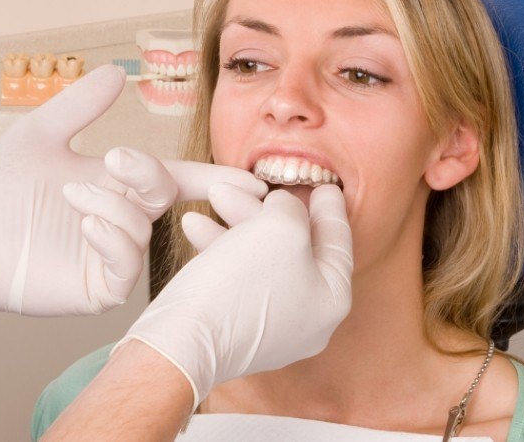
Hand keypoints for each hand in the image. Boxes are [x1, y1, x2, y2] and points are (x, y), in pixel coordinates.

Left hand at [0, 65, 266, 317]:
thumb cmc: (1, 188)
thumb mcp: (39, 135)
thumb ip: (79, 106)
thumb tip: (116, 71)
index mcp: (117, 183)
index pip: (175, 178)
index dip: (211, 178)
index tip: (245, 178)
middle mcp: (122, 217)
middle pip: (164, 196)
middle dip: (149, 175)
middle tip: (117, 161)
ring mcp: (111, 254)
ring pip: (144, 231)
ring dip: (116, 207)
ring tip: (76, 197)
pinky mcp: (97, 286)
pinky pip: (126, 267)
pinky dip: (115, 240)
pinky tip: (88, 225)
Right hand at [115, 183, 352, 407]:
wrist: (185, 340)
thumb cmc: (241, 283)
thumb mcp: (280, 227)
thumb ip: (292, 208)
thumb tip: (284, 206)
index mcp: (331, 299)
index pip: (338, 242)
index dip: (330, 208)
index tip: (326, 185)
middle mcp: (306, 318)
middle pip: (295, 247)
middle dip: (268, 209)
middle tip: (255, 183)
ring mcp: (270, 327)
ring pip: (260, 258)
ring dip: (237, 222)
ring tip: (214, 195)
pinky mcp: (235, 328)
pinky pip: (236, 276)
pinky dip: (220, 248)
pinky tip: (195, 225)